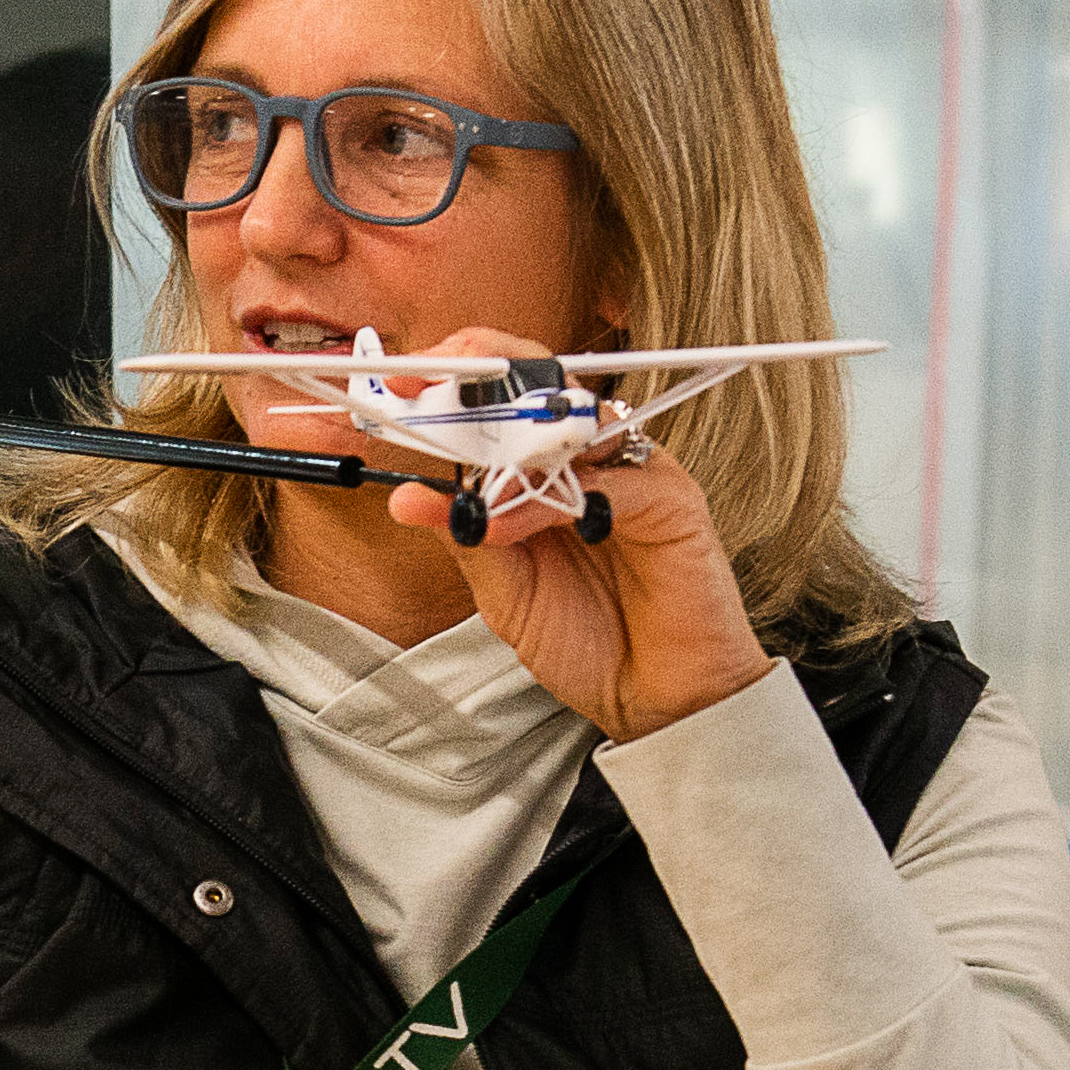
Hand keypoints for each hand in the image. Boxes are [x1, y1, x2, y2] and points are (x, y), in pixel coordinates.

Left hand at [384, 334, 774, 739]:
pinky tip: (516, 528)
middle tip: (426, 385)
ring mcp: (632, 472)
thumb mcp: (505, 592)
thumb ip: (464, 537)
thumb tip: (404, 497)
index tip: (399, 384)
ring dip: (511, 439)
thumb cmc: (592, 641)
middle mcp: (591, 457)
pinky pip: (611, 476)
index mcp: (548, 469)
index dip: (451, 379)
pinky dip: (556, 498)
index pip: (502, 397)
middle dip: (477, 372)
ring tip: (471, 480)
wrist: (659, 698)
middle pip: (539, 378)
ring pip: (574, 415)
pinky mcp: (671, 499)